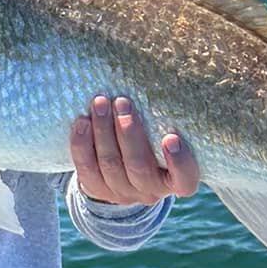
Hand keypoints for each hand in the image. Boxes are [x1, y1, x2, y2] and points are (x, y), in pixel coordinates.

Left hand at [70, 95, 199, 207]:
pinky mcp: (97, 189)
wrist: (123, 173)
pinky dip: (82, 144)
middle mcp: (151, 191)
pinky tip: (81, 122)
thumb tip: (164, 75)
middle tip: (122, 101)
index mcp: (175, 180)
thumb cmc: (154, 144)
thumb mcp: (165, 136)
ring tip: (100, 103)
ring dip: (103, 131)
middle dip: (128, 132)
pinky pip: (86, 169)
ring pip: (110, 164)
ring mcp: (122, 193)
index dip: (179, 162)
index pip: (185, 179)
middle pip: (138, 166)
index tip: (171, 137)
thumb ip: (167, 120)